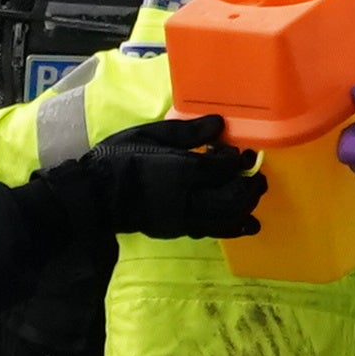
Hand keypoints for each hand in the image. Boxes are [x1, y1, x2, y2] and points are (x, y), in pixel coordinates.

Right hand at [52, 115, 265, 239]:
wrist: (95, 196)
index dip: (238, 160)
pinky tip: (242, 223)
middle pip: (232, 198)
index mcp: (181, 168)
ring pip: (226, 219)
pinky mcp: (178, 231)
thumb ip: (187, 132)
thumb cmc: (119, 157)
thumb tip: (219, 124)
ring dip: (245, 209)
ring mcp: (183, 218)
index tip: (242, 152)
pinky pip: (212, 231)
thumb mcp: (149, 134)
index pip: (224, 167)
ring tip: (254, 199)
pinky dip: (231, 227)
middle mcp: (188, 197)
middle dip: (250, 188)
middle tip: (258, 177)